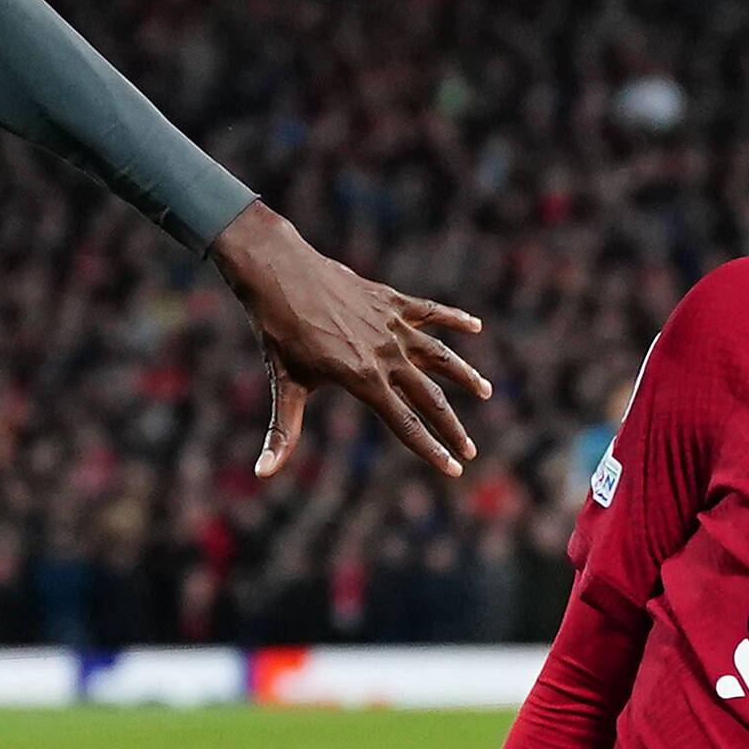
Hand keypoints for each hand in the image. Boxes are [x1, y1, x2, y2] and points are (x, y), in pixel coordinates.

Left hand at [212, 204, 493, 481]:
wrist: (280, 273)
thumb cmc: (279, 333)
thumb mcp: (284, 386)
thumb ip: (283, 433)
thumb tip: (262, 474)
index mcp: (363, 379)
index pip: (406, 424)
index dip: (432, 450)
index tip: (454, 469)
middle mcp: (385, 354)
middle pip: (430, 398)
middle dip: (452, 428)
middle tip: (471, 450)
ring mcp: (391, 326)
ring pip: (440, 355)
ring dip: (464, 375)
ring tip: (486, 392)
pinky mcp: (390, 301)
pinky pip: (430, 311)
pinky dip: (454, 319)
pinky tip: (476, 327)